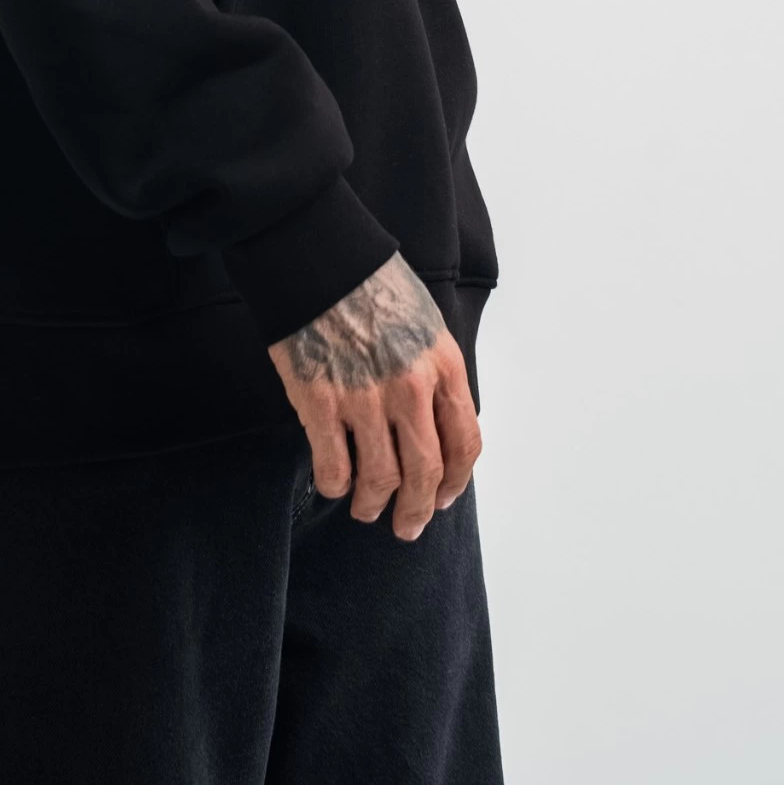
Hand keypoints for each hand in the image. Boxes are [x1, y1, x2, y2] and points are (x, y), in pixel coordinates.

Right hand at [268, 252, 481, 540]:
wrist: (318, 258)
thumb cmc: (371, 284)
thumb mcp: (425, 322)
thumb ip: (434, 374)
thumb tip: (435, 426)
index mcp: (442, 365)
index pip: (465, 442)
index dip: (456, 480)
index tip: (444, 496)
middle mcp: (410, 387)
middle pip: (426, 472)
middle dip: (418, 509)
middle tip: (407, 526)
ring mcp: (365, 397)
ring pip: (380, 479)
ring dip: (374, 505)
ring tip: (366, 509)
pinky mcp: (320, 402)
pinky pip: (334, 467)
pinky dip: (336, 485)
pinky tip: (335, 484)